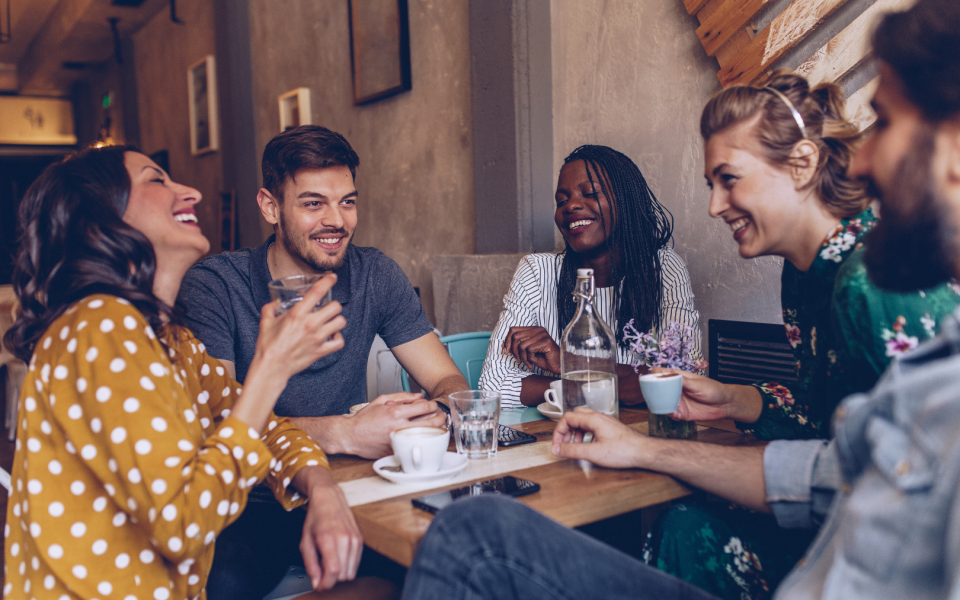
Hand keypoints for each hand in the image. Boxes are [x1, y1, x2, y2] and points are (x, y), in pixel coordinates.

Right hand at [255, 274, 345, 380]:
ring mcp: (318, 338)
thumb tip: (275, 303)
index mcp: (297, 314)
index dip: (328, 281)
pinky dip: (338, 338)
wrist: (271, 367)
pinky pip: (339, 342)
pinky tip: (332, 336)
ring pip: (340, 322)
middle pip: (336, 307)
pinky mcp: (321, 351)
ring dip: (337, 320)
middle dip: (333, 305)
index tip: (332, 277)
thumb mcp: (265, 321)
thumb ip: (270, 308)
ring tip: (331, 321)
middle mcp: (310, 324)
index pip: (318, 291)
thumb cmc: (268, 346)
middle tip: (328, 307)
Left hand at [298, 468, 362, 590]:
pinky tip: (338, 556)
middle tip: (322, 570)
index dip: (325, 584)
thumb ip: (310, 564)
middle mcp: (345, 539)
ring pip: (351, 572)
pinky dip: (347, 566)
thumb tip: (317, 582)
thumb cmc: (316, 518)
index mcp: (328, 538)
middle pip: (343, 575)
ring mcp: (355, 539)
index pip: (333, 572)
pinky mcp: (361, 540)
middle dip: (331, 579)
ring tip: (329, 562)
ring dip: (340, 574)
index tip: (319, 584)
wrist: (329, 498)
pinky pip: (356, 564)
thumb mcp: (305, 541)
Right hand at [344, 393, 445, 458]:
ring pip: (426, 436)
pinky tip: (426, 437)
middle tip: (441, 415)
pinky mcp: (396, 451)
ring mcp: (398, 440)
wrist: (350, 435)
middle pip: (430, 422)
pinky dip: (424, 441)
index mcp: (395, 412)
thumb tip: (418, 395)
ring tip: (438, 426)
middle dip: (440, 417)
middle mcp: (398, 426)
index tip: (433, 406)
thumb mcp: (381, 400)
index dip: (433, 405)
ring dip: (437, 430)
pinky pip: (416, 446)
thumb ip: (401, 396)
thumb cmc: (364, 419)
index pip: (423, 407)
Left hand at [503, 326, 560, 373]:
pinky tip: (534, 361)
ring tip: (527, 362)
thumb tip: (503, 345)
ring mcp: (542, 334)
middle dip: (514, 351)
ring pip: (522, 345)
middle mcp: (537, 329)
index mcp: (532, 329)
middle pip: (516, 337)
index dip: (507, 340)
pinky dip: (529, 358)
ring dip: (522, 357)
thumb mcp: (526, 353)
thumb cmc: (543, 358)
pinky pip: (530, 349)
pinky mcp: (546, 341)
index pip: (513, 330)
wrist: (557, 365)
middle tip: (518, 360)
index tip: (506, 351)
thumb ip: (515, 347)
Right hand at [551, 407, 648, 468]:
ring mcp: (605, 422)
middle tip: (563, 443)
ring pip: (583, 420)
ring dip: (575, 432)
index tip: (557, 444)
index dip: (559, 430)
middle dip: (566, 429)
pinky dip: (584, 434)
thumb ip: (572, 450)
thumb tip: (556, 449)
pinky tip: (587, 445)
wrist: (643, 452)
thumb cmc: (624, 451)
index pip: (568, 417)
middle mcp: (599, 417)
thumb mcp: (593, 453)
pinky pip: (591, 426)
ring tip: (575, 445)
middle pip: (574, 416)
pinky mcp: (609, 428)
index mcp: (593, 419)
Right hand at [652, 368, 757, 422]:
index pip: (661, 374)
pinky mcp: (682, 412)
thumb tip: (669, 377)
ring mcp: (678, 401)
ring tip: (664, 405)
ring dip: (661, 404)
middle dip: (654, 392)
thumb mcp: (697, 383)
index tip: (650, 379)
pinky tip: (674, 413)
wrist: (725, 404)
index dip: (654, 375)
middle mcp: (675, 389)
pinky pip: (671, 414)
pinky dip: (670, 414)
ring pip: (663, 402)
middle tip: (653, 395)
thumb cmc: (713, 389)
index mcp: (678, 378)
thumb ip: (682, 381)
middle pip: (659, 389)